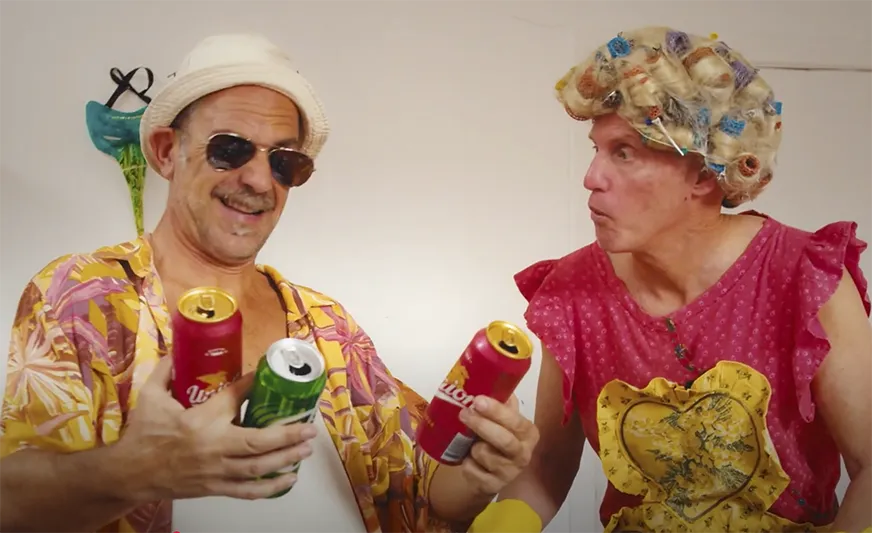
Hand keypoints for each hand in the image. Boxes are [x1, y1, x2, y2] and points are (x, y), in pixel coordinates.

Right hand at [117, 356, 316, 500]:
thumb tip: (177, 348)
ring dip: (286, 459)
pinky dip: (270, 487)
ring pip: (258, 467)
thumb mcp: (150, 397)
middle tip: (309, 427)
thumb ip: (165, 371)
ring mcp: (216, 470)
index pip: (234, 398)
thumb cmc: (143, 434)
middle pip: (258, 441)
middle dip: (288, 434)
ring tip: (306, 450)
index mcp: (200, 420)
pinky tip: (288, 480)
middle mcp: (213, 446)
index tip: (268, 375)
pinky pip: (247, 491)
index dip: (254, 385)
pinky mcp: (215, 487)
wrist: (129, 473)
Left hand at [457, 394, 538, 496]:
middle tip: (464, 413)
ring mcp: (509, 473)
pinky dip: (466, 463)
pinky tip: (469, 459)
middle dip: (482, 425)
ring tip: (470, 441)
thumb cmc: (495, 438)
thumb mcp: (502, 420)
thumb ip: (501, 401)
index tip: (478, 400)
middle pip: (504, 440)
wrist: (489, 473)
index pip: (517, 422)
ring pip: (485, 454)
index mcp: (528, 433)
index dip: (497, 411)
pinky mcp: (492, 487)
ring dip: (472, 446)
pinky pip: (472, 470)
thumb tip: (491, 377)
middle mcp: (523, 454)